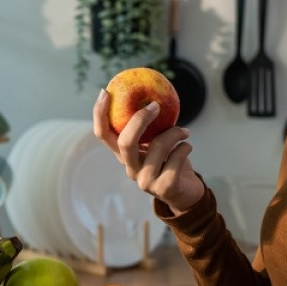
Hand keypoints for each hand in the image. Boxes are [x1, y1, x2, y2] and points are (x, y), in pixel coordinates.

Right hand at [92, 89, 204, 213]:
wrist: (187, 192)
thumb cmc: (171, 162)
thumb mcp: (157, 142)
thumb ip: (151, 127)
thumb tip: (151, 95)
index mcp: (124, 155)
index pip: (103, 135)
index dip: (99, 114)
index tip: (105, 92)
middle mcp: (130, 168)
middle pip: (125, 142)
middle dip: (140, 120)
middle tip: (156, 106)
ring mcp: (145, 181)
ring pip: (158, 147)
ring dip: (175, 133)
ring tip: (184, 131)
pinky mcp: (164, 188)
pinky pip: (175, 159)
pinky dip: (184, 148)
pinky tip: (187, 148)